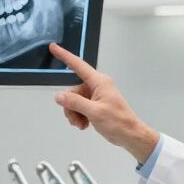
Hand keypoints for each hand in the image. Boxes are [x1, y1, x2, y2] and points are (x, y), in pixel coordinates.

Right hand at [49, 43, 159, 162]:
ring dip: (74, 114)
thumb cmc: (118, 122)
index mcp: (99, 82)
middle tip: (75, 121)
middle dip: (70, 106)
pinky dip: (79, 116)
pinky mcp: (96, 105)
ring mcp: (96, 96)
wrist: (130, 135)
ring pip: (75, 101)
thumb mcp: (94, 112)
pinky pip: (80, 107)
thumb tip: (59, 96)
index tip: (53, 48)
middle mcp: (97, 86)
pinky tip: (84, 125)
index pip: (78, 65)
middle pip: (73, 91)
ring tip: (81, 125)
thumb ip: (75, 103)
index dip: (64, 56)